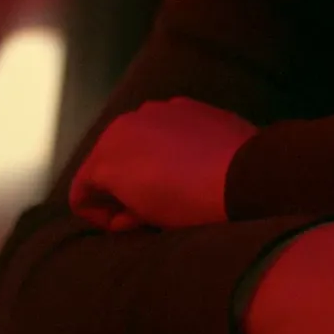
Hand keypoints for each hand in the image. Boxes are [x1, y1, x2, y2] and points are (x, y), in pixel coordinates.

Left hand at [68, 97, 256, 231]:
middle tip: (164, 214)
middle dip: (136, 191)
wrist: (246, 177)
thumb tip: (202, 172)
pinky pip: (84, 197)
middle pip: (123, 160)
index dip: (162, 180)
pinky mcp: (106, 165)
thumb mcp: (231, 152)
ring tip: (154, 218)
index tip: (184, 199)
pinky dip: (102, 216)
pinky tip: (134, 223)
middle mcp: (145, 114)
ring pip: (104, 176)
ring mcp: (121, 136)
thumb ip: (209, 153)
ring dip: (123, 201)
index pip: (153, 148)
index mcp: (177, 110)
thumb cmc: (249, 171)